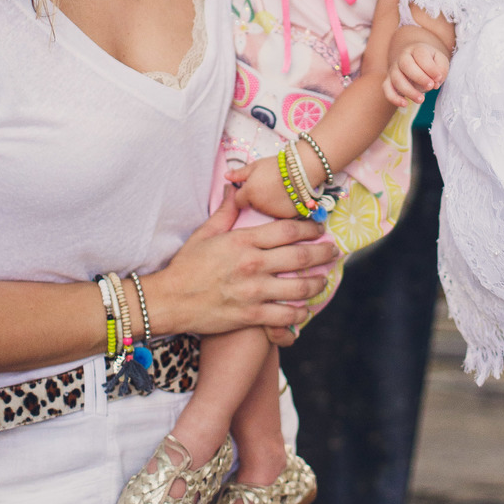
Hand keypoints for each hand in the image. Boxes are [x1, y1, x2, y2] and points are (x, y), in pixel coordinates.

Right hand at [144, 186, 337, 338]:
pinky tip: (305, 309)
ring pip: (299, 287)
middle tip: (334, 252)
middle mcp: (253, 264)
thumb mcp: (205, 234)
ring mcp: (254, 291)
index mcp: (244, 241)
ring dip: (317, 283)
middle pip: (301, 257)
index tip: (319, 229)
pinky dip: (300, 313)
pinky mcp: (251, 315)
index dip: (310, 228)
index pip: (288, 230)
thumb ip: (226, 212)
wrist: (169, 300)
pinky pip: (286, 315)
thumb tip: (234, 188)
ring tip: (324, 280)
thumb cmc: (187, 266)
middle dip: (323, 254)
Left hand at [230, 153, 297, 219]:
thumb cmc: (278, 165)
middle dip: (257, 200)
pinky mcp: (287, 217)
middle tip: (268, 187)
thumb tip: (226, 176)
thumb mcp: (256, 165)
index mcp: (249, 194)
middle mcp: (259, 206)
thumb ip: (239, 173)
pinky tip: (288, 199)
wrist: (303, 169)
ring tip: (280, 192)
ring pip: (266, 212)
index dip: (244, 194)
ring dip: (269, 205)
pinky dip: (282, 210)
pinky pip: (280, 216)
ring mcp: (273, 213)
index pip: (238, 201)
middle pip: (253, 207)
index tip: (252, 188)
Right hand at [383, 42, 448, 107]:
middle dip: (419, 78)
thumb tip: (435, 83)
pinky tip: (405, 104)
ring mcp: (394, 69)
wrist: (415, 61)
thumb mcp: (440, 61)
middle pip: (406, 65)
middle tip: (431, 87)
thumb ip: (441, 69)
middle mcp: (402, 57)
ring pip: (396, 79)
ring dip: (409, 91)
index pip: (421, 55)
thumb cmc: (430, 62)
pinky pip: (387, 89)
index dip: (430, 68)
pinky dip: (393, 98)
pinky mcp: (389, 81)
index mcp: (417, 49)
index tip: (439, 78)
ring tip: (421, 100)